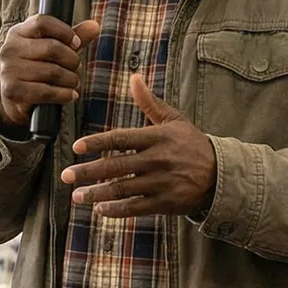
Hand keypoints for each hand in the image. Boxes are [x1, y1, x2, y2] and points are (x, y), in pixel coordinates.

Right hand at [0, 15, 100, 129]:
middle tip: (76, 67)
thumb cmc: (37, 68)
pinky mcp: (12, 90)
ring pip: (52, 72)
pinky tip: (71, 95)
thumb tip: (94, 26)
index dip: (65, 31)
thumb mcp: (54, 50)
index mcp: (18, 33)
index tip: (76, 44)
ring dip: (71, 79)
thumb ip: (73, 37)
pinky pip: (46, 91)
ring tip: (73, 82)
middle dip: (72, 60)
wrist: (15, 100)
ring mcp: (9, 70)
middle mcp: (9, 49)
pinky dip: (64, 95)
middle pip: (52, 47)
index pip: (42, 22)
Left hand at [61, 74, 216, 218]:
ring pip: (123, 189)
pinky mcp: (166, 202)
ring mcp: (161, 183)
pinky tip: (100, 209)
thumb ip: (149, 102)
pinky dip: (117, 210)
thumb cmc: (192, 144)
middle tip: (66, 176)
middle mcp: (157, 160)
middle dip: (88, 171)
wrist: (220, 174)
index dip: (97, 143)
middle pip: (116, 166)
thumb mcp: (174, 120)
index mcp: (157, 137)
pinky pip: (136, 207)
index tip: (77, 147)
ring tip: (77, 196)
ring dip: (97, 193)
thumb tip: (134, 77)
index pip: (121, 138)